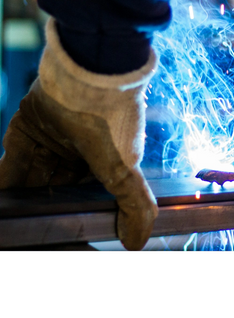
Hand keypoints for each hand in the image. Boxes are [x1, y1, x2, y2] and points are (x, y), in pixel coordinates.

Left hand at [0, 18, 158, 250]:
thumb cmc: (112, 121)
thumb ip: (134, 204)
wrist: (88, 73)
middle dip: (45, 207)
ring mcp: (51, 144)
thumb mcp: (124, 168)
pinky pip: (8, 168)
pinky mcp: (26, 134)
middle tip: (29, 224)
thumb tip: (136, 243)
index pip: (89, 197)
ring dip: (19, 200)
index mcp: (105, 163)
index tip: (63, 229)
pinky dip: (1, 185)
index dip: (77, 213)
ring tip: (10, 216)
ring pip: (31, 182)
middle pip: (57, 191)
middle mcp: (78, 155)